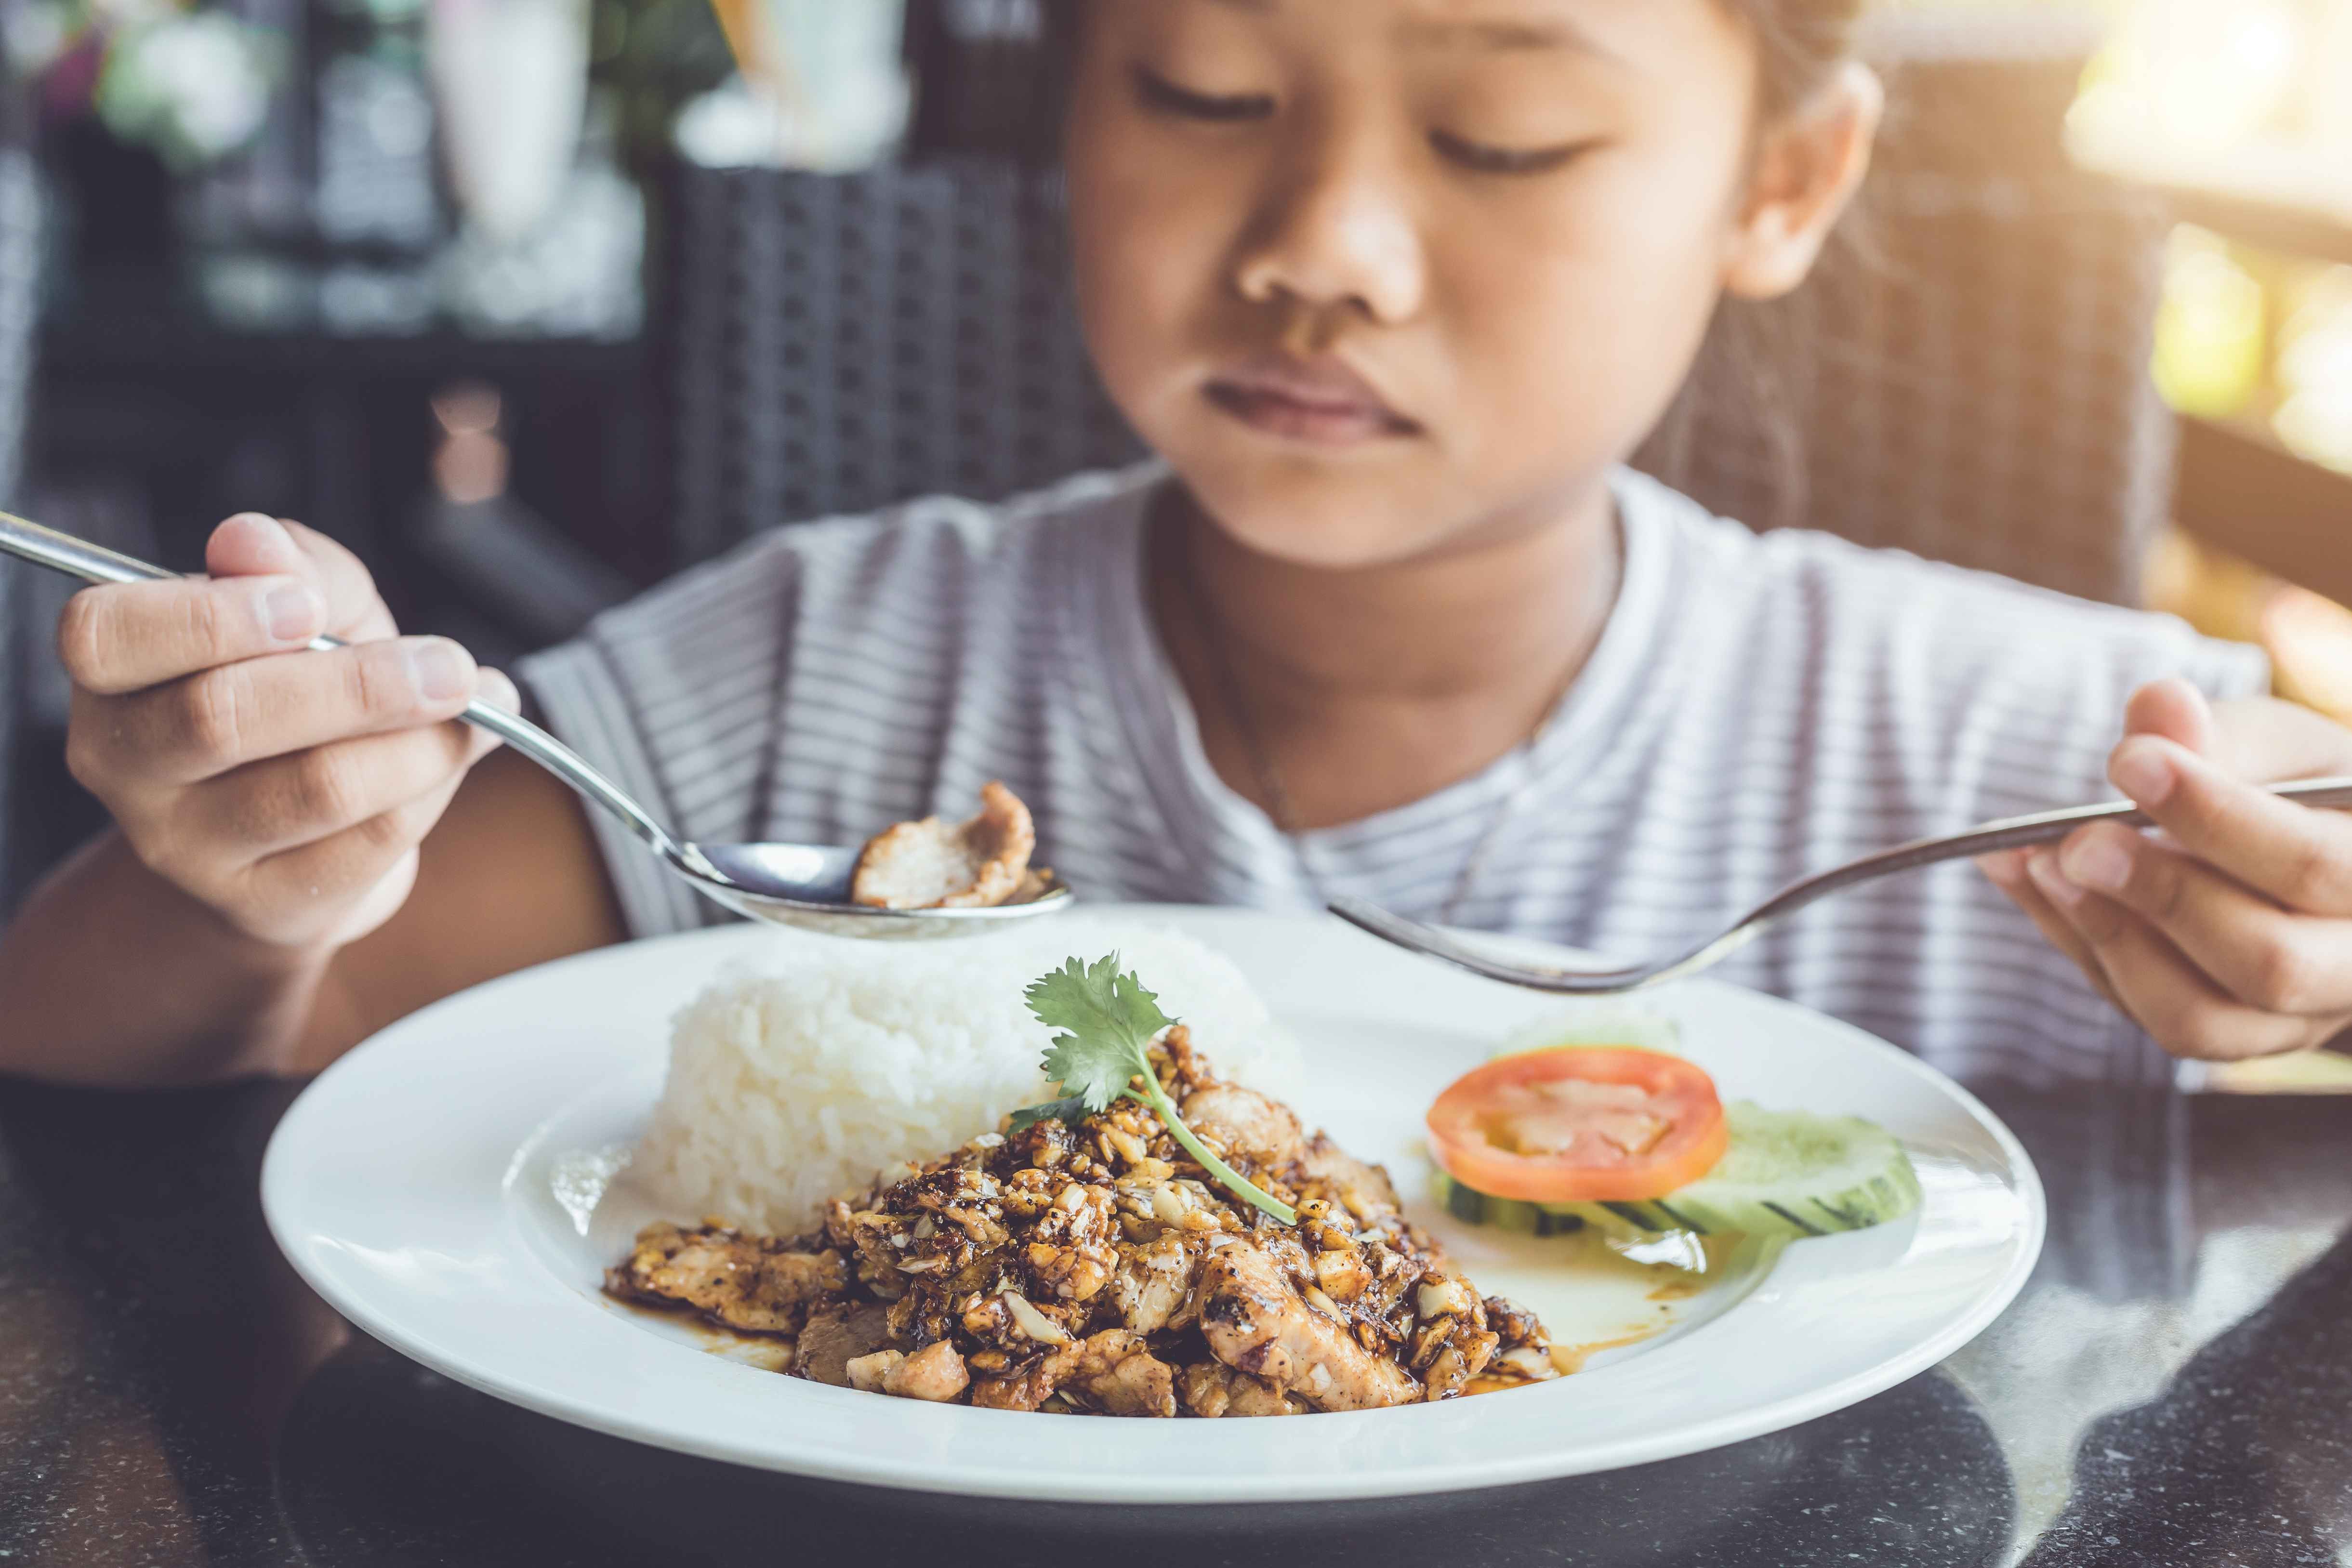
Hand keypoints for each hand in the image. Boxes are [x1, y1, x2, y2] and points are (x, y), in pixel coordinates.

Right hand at [57, 513, 517, 950]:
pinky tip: (462, 750)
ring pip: (313, 789)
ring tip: (476, 702)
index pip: (107, 636)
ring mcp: (185, 846)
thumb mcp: (303, 606)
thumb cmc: (295, 689)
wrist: (301, 829)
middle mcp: (125, 762)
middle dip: (358, 685)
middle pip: (222, 718)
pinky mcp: (262, 903)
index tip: (307, 606)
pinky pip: (365, 844)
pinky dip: (431, 789)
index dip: (208, 618)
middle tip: (448, 665)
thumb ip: (290, 566)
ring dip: (417, 743)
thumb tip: (255, 540)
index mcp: (113, 672)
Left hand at [1979, 678, 2351, 1060]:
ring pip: (2199, 1017)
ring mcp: (2292, 1018)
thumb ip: (2224, 732)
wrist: (2299, 853)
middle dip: (2160, 897)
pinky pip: (2145, 1016)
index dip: (2215, 816)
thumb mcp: (2279, 745)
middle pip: (2268, 963)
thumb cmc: (2295, 790)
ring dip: (2106, 935)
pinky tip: (2029, 880)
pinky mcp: (2222, 1035)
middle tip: (2077, 840)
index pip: (2312, 865)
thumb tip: (2160, 707)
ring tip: (2040, 861)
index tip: (2129, 763)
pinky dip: (2077, 946)